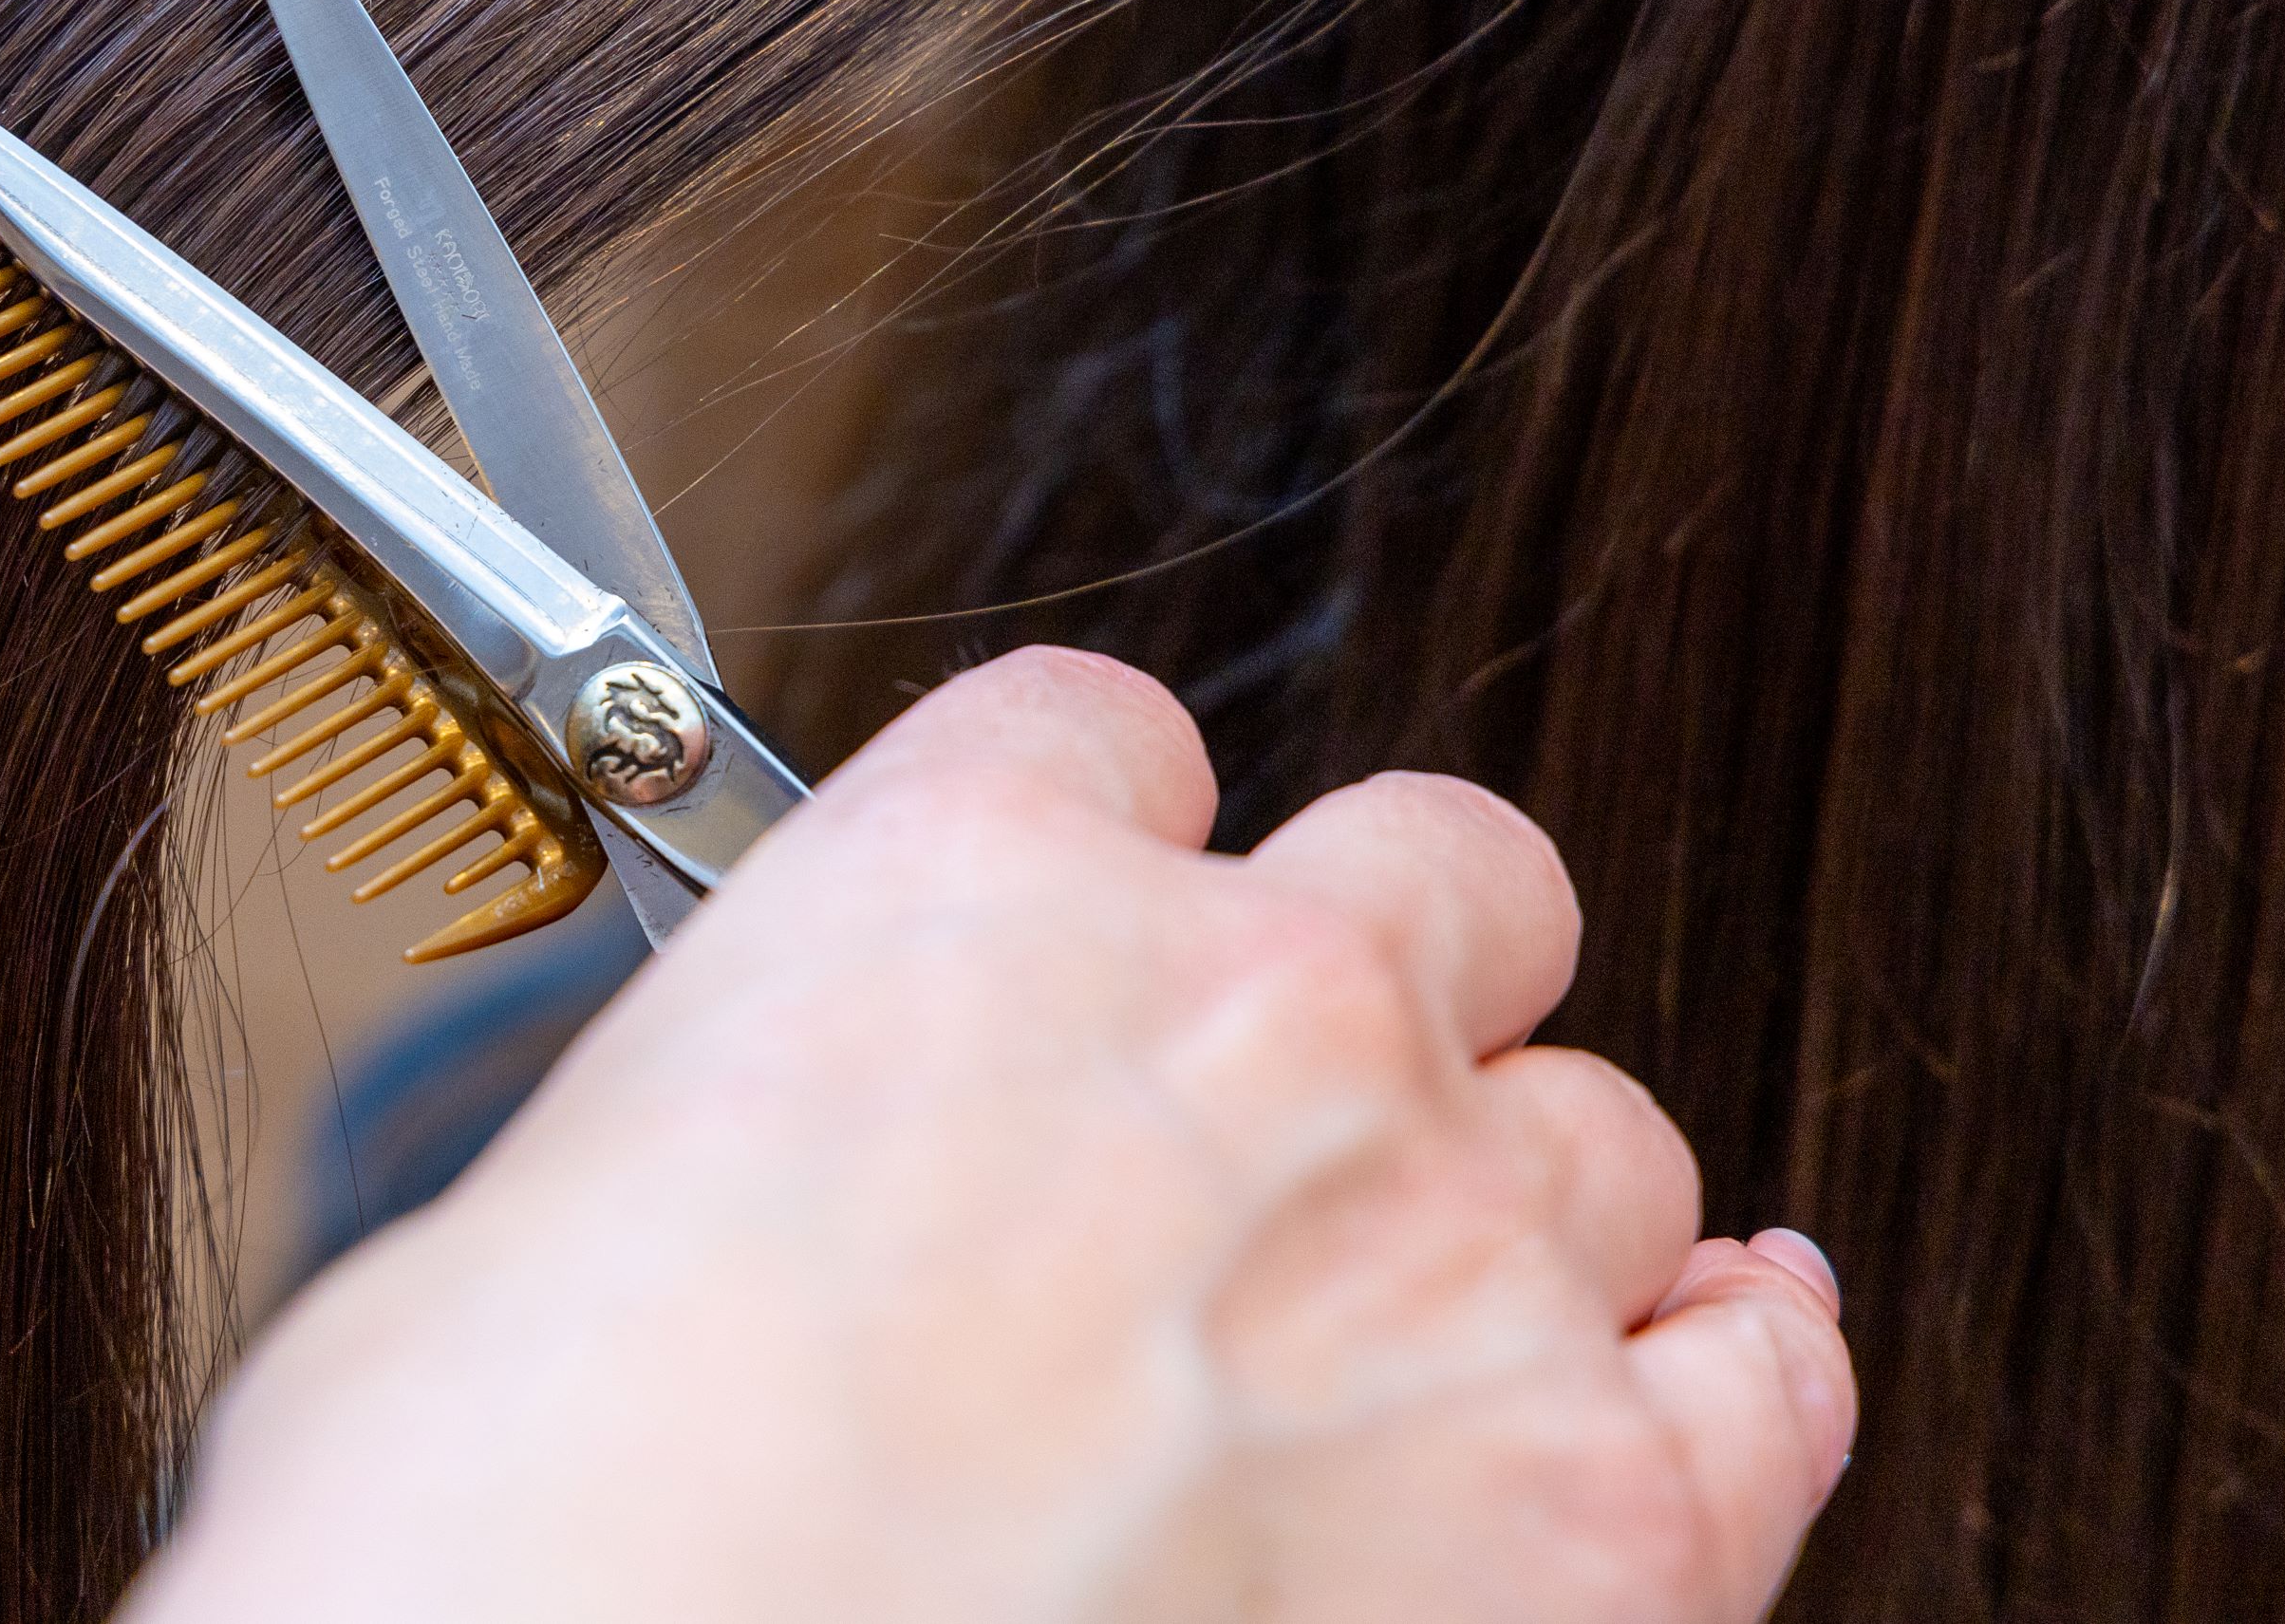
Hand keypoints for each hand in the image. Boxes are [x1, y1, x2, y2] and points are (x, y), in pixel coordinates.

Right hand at [144, 648, 1854, 1623]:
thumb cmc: (518, 1534)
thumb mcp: (523, 1236)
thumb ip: (723, 1155)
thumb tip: (731, 1239)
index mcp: (968, 889)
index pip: (1117, 750)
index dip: (1107, 855)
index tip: (1094, 949)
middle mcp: (1250, 1014)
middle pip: (1439, 886)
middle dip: (1379, 991)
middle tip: (1290, 1133)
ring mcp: (1440, 1256)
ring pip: (1599, 1129)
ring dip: (1520, 1212)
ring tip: (1429, 1328)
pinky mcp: (1590, 1525)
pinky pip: (1766, 1377)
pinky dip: (1746, 1364)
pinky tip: (1714, 1359)